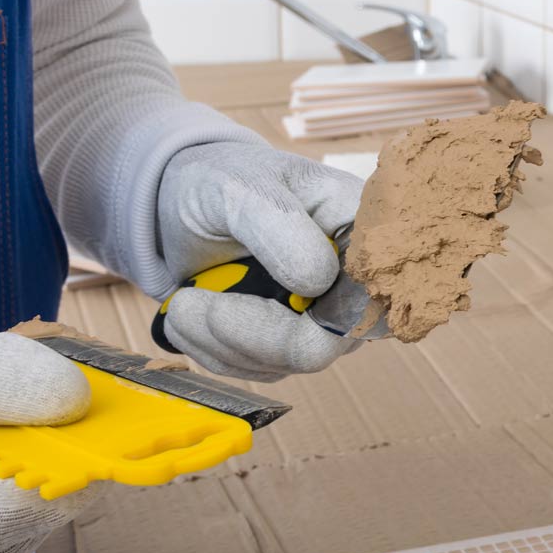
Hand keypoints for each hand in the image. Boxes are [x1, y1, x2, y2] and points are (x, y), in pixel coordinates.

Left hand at [156, 142, 365, 380]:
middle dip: (245, 333)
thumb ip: (279, 224)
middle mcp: (356, 281)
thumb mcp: (239, 187)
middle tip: (186, 304)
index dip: (317, 313)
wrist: (186, 206)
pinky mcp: (297, 342)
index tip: (239, 305)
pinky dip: (215, 350)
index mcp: (363, 230)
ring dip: (220, 341)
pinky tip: (193, 317)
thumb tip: (318, 281)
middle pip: (323, 343)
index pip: (369, 291)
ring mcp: (329, 317)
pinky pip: (260, 370)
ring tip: (183, 302)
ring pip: (285, 363)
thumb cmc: (221, 182)